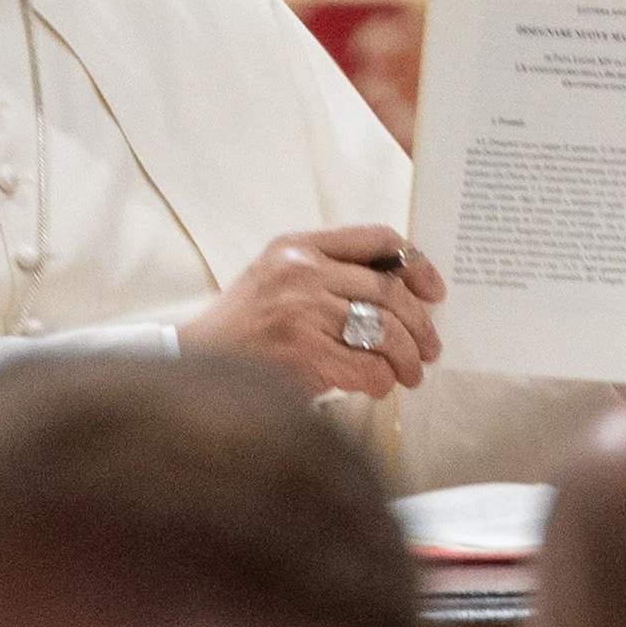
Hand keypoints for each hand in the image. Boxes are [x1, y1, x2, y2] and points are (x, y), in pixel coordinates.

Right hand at [197, 225, 443, 398]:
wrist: (191, 365)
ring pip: (385, 332)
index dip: (417, 265)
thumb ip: (328, 273)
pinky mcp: (303, 355)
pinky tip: (378, 388)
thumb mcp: (277, 277)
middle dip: (421, 326)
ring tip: (410, 374)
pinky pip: (367, 368)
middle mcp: (303, 273)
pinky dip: (381, 382)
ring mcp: (302, 313)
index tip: (434, 292)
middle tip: (430, 348)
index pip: (377, 238)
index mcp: (299, 246)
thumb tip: (400, 293)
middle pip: (389, 291)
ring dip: (407, 359)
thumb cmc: (241, 326)